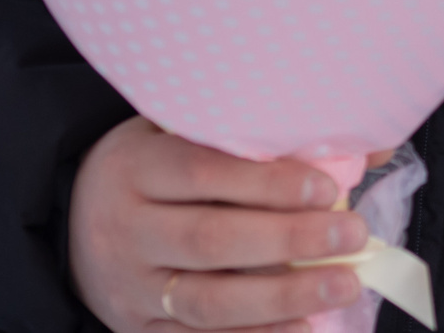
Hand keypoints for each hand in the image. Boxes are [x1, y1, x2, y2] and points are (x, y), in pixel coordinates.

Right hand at [69, 116, 369, 331]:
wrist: (74, 218)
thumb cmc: (154, 165)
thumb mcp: (183, 130)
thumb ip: (258, 134)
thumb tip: (368, 143)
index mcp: (137, 167)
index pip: (204, 174)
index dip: (268, 183)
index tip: (327, 187)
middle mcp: (126, 229)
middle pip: (211, 240)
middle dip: (289, 241)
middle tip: (351, 235)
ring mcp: (130, 286)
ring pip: (207, 299)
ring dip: (281, 298)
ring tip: (343, 284)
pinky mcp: (136, 328)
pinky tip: (303, 326)